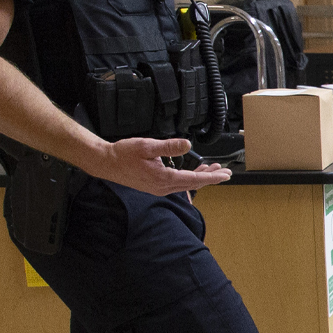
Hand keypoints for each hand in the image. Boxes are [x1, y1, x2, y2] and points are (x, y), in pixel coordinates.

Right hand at [81, 137, 231, 196]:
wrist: (106, 163)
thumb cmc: (124, 154)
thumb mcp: (147, 146)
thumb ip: (169, 146)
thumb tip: (187, 144)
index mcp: (163, 178)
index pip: (194, 179)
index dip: (212, 177)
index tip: (225, 175)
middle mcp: (162, 187)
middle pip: (193, 184)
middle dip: (211, 177)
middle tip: (226, 172)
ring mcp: (158, 188)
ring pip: (185, 183)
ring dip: (200, 177)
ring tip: (214, 170)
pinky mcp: (155, 185)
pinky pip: (177, 183)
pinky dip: (189, 177)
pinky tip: (193, 172)